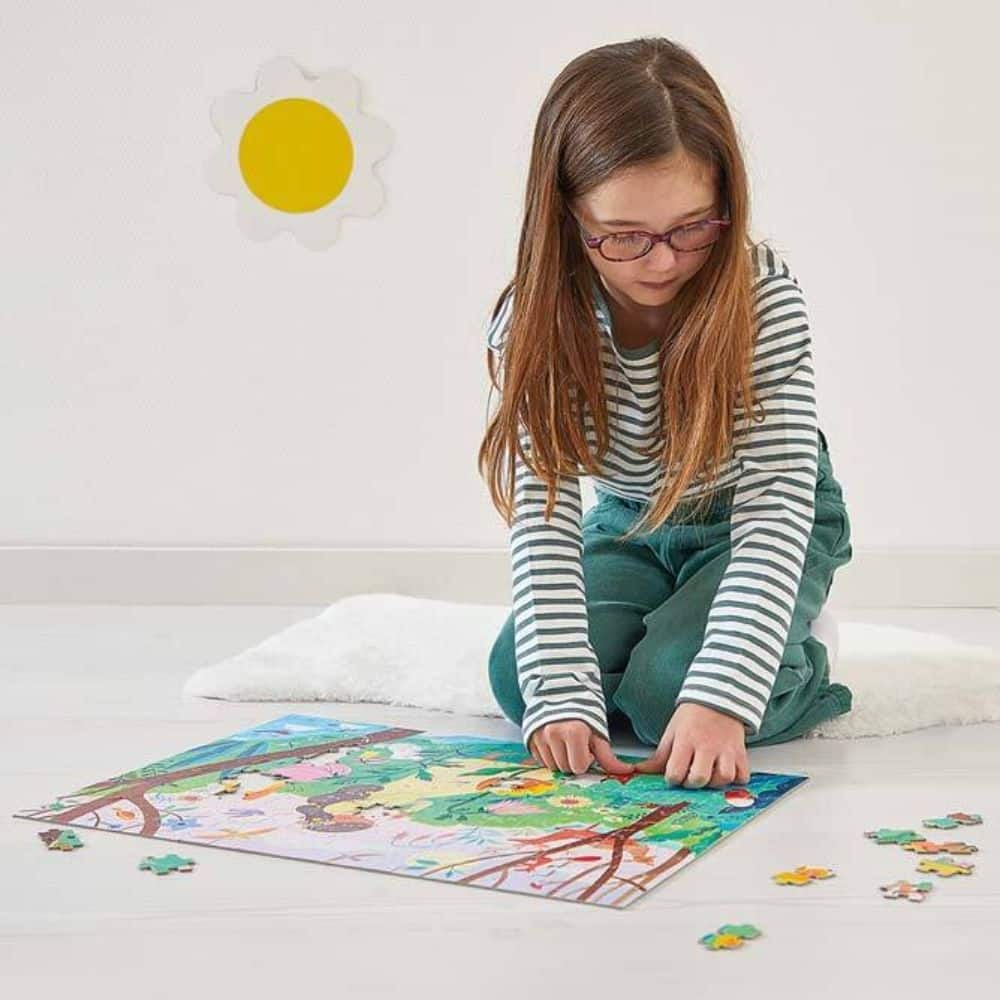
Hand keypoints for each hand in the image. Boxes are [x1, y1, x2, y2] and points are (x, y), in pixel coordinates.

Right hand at [528, 719, 634, 776]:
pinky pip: (540, 759)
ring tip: (565, 743)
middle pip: (565, 768)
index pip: (579, 767)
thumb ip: (608, 756)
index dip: (586, 760)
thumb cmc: (583, 712)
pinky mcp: (529, 737)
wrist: (561, 690)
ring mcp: (539, 735)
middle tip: (576, 746)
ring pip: (551, 766)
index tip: (587, 749)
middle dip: (573, 761)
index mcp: (573, 732)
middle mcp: (553, 734)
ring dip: (560, 759)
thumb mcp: (598, 731)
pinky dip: (548, 755)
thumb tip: (627, 770)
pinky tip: (554, 743)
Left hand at [632, 702, 749, 787]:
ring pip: (723, 778)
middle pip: (699, 778)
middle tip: (690, 776)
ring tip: (709, 774)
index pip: (675, 772)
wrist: (718, 697)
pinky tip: (725, 770)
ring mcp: (726, 749)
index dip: (673, 778)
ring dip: (715, 782)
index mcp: (685, 740)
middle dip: (692, 783)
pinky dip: (736, 779)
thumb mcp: (672, 732)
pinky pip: (742, 776)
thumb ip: (659, 756)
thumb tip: (640, 770)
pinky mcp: (741, 752)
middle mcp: (707, 746)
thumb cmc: (693, 716)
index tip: (674, 774)